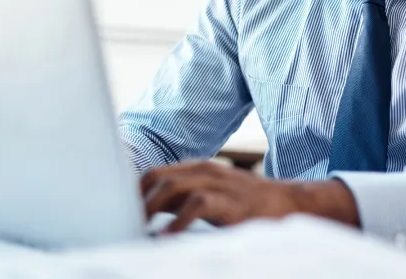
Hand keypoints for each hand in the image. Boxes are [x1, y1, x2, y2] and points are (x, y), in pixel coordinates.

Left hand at [140, 160, 359, 232]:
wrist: (289, 203)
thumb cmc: (246, 204)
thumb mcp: (211, 194)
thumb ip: (183, 198)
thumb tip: (149, 209)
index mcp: (197, 168)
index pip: (155, 172)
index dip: (134, 189)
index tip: (116, 208)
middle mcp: (205, 171)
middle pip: (158, 176)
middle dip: (137, 198)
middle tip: (122, 221)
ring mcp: (218, 184)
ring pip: (173, 186)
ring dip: (150, 207)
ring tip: (137, 227)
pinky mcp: (230, 202)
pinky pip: (197, 205)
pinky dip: (178, 221)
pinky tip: (166, 237)